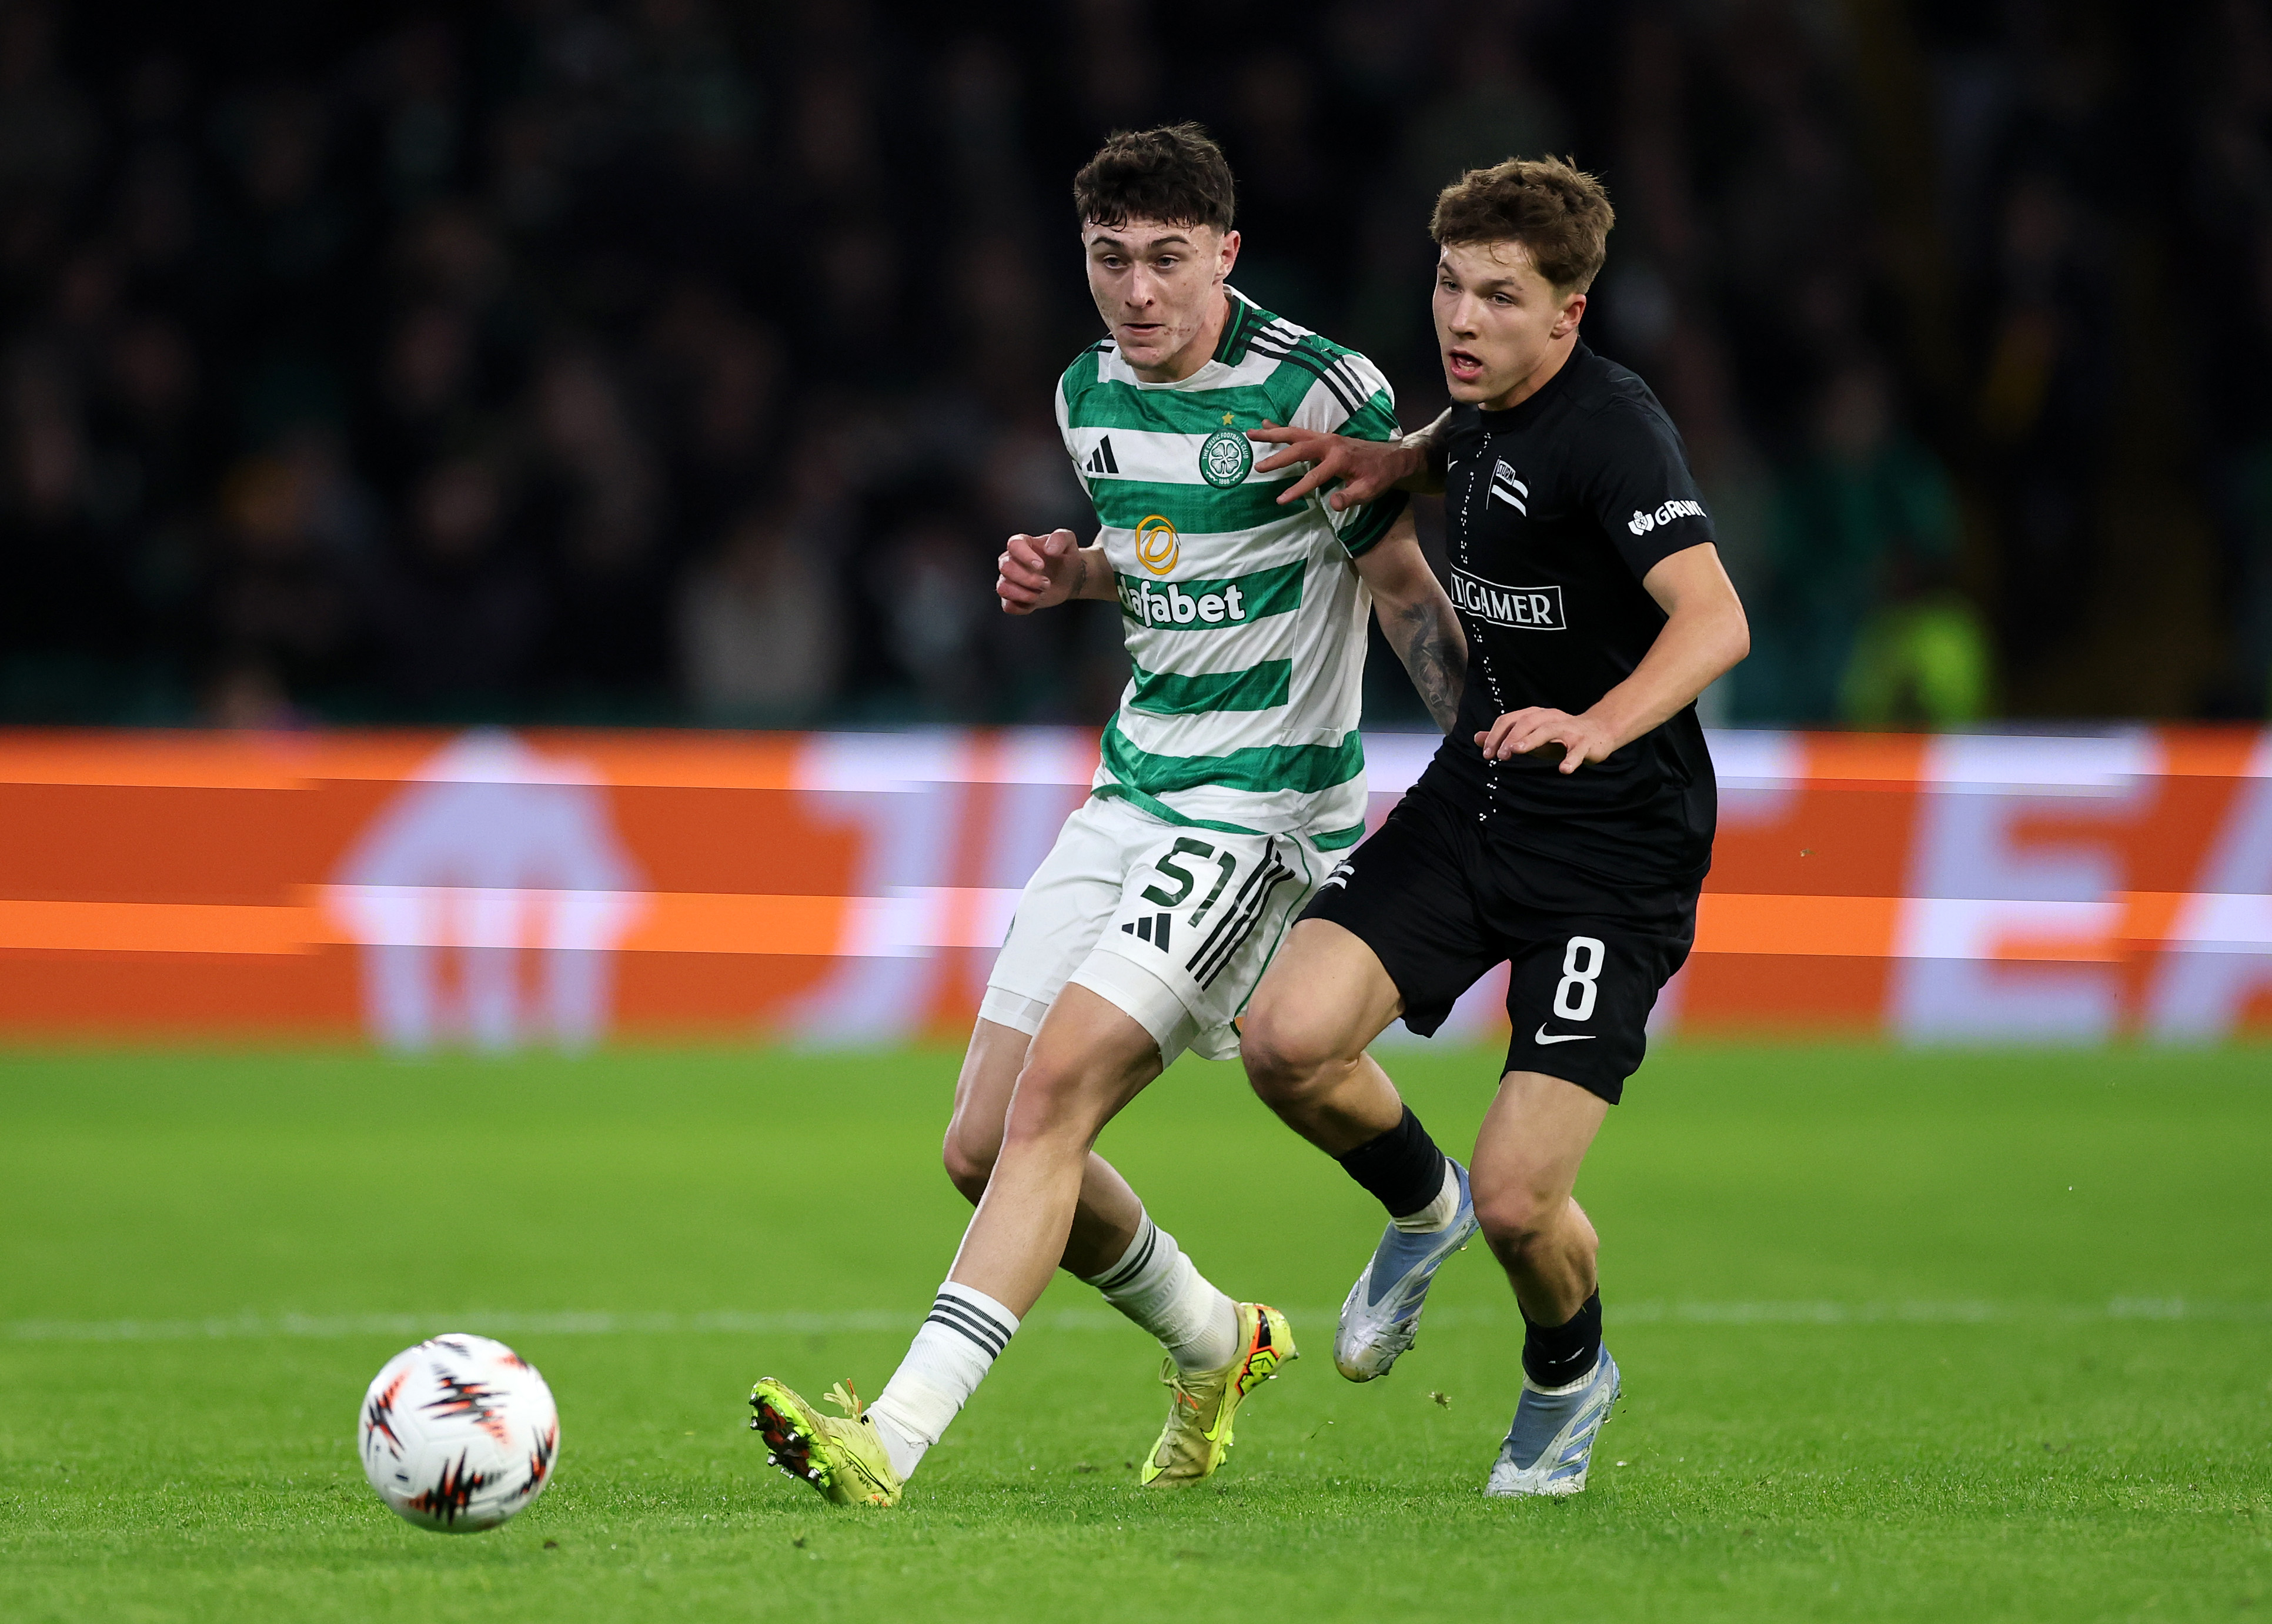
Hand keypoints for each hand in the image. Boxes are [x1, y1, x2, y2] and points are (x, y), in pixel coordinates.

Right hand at [997, 529, 1081, 614]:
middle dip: (1028, 579)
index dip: (1025, 556)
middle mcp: (1011, 561)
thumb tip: (1049, 549)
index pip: (1014, 545)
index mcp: (1022, 544)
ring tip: (1041, 593)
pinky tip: (1036, 602)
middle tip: (1047, 583)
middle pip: (1005, 568)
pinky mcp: (1013, 598)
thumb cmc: (1065, 556)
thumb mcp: (1068, 541)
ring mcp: (1010, 580)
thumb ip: (1060, 538)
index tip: (1041, 566)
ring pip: (1002, 588)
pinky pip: (1008, 606)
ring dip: (1024, 594)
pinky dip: (1022, 607)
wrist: (1070, 577)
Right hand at [1248, 422, 1417, 510]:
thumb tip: (1334, 503)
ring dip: (1272, 433)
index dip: (1297, 489)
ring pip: (1295, 433)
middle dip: (1277, 458)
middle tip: (1257, 467)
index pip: (1314, 476)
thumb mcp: (1369, 491)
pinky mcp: (1324, 437)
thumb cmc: (1379, 476)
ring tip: (1250, 433)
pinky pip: (1299, 430)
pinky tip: (1266, 424)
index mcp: (1340, 458)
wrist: (1391, 458)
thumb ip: (1351, 497)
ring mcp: (1326, 437)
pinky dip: (1282, 428)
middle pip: (1298, 448)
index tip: (1280, 500)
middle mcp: (1330, 443)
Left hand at [1474, 707, 1618, 773]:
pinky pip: (1578, 750)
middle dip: (1511, 738)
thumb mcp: (1529, 737)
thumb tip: (1477, 738)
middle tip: (1500, 755)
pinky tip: (1564, 769)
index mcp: (1536, 715)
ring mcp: (1569, 729)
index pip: (1511, 720)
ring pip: (1549, 730)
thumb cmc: (1558, 737)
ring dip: (1532, 740)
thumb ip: (1505, 738)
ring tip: (1518, 751)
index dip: (1497, 735)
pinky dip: (1571, 759)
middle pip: (1527, 721)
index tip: (1487, 753)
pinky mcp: (1586, 743)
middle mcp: (1551, 718)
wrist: (1598, 733)